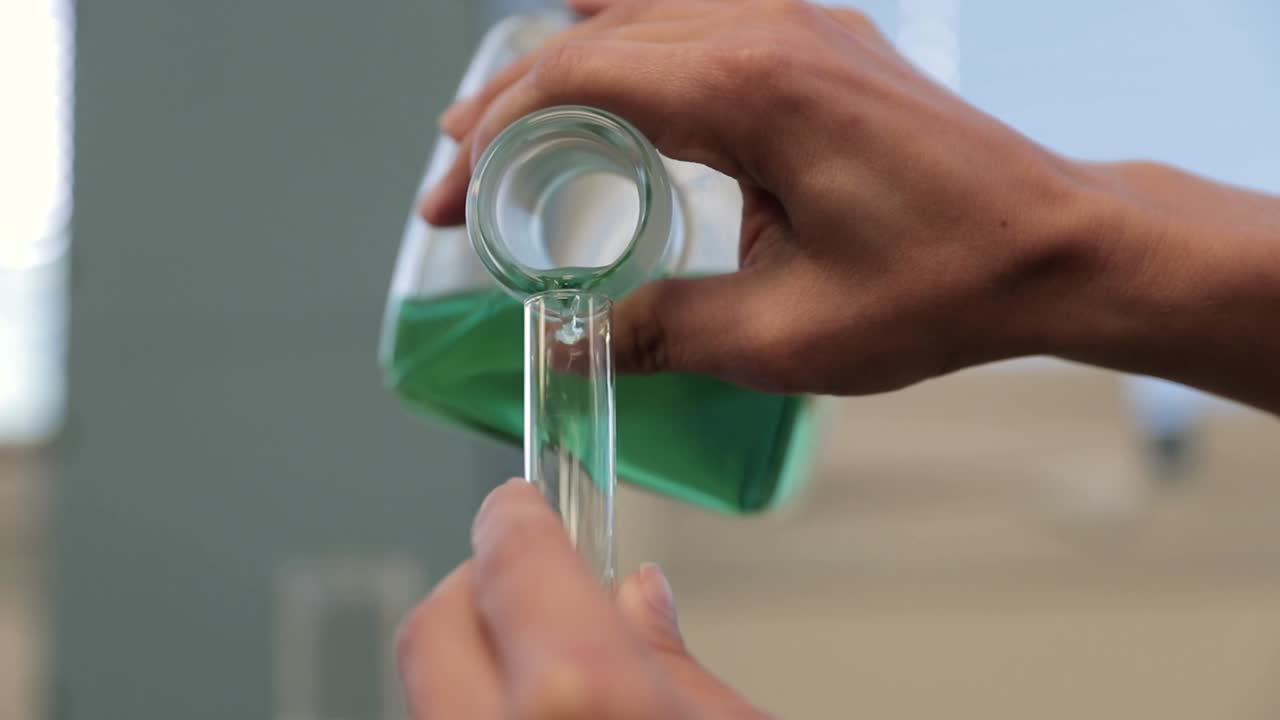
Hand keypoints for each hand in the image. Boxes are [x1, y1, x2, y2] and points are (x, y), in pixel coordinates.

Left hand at [396, 479, 768, 718]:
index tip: (520, 502)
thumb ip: (672, 660)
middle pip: (435, 624)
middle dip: (478, 587)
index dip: (514, 516)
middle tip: (533, 585)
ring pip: (427, 688)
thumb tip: (637, 600)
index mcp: (574, 694)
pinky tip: (533, 709)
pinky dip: (478, 705)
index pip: (512, 558)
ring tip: (544, 661)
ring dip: (474, 656)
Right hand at [421, 0, 1105, 395]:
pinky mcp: (822, 40)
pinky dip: (633, 38)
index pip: (576, 78)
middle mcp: (770, 30)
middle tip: (462, 174)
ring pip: (642, 14)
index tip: (453, 195)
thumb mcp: (787, 334)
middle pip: (595, 38)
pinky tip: (607, 62)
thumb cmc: (944, 284)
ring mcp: (801, 22)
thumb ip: (665, 331)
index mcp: (751, 89)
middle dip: (511, 106)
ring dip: (566, 65)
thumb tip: (574, 345)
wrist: (1054, 244)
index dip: (492, 135)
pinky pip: (698, 13)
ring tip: (507, 121)